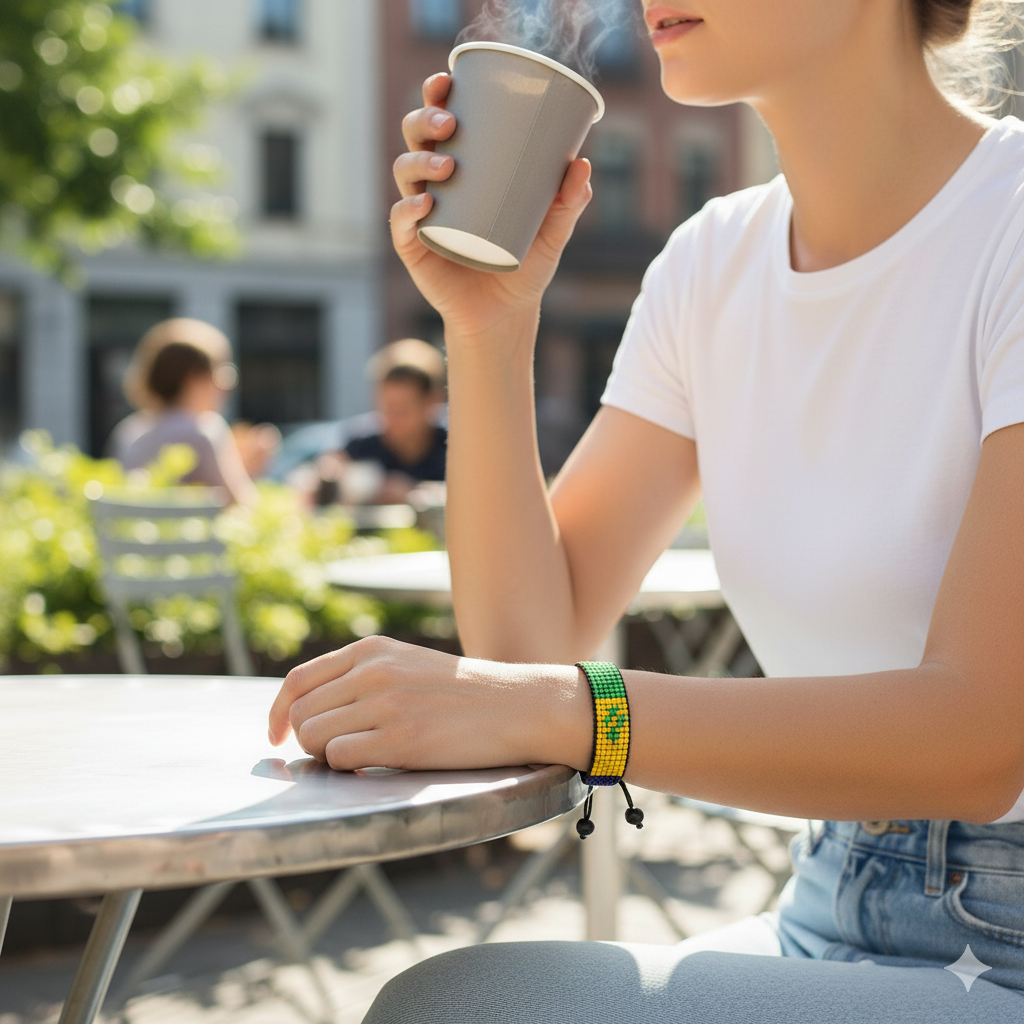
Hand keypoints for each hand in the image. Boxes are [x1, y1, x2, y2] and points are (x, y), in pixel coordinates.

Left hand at [267, 635, 589, 771]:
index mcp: (372, 650)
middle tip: (339, 752)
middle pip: (302, 714)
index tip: (275, 736)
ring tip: (362, 757)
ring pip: (313, 737)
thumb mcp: (408, 663)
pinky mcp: (399, 740)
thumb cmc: (463, 692)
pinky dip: (348, 768)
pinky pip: (340, 758)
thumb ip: (362, 675)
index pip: (299, 680)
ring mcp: (384, 705)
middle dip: (308, 740)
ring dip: (327, 755)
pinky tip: (377, 764)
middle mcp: (372, 672)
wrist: (516, 705)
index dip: (277, 712)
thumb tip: (311, 707)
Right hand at [391, 73, 592, 339]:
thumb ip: (568, 202)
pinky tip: (424, 205)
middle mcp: (434, 186)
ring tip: (447, 165)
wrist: (506, 316)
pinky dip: (408, 211)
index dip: (436, 96)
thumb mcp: (552, 233)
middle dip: (425, 120)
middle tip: (450, 123)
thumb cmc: (525, 265)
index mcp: (461, 168)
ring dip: (420, 160)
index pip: (441, 123)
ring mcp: (420, 216)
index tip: (447, 79)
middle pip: (415, 138)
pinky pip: (402, 223)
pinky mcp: (414, 248)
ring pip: (405, 173)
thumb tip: (582, 164)